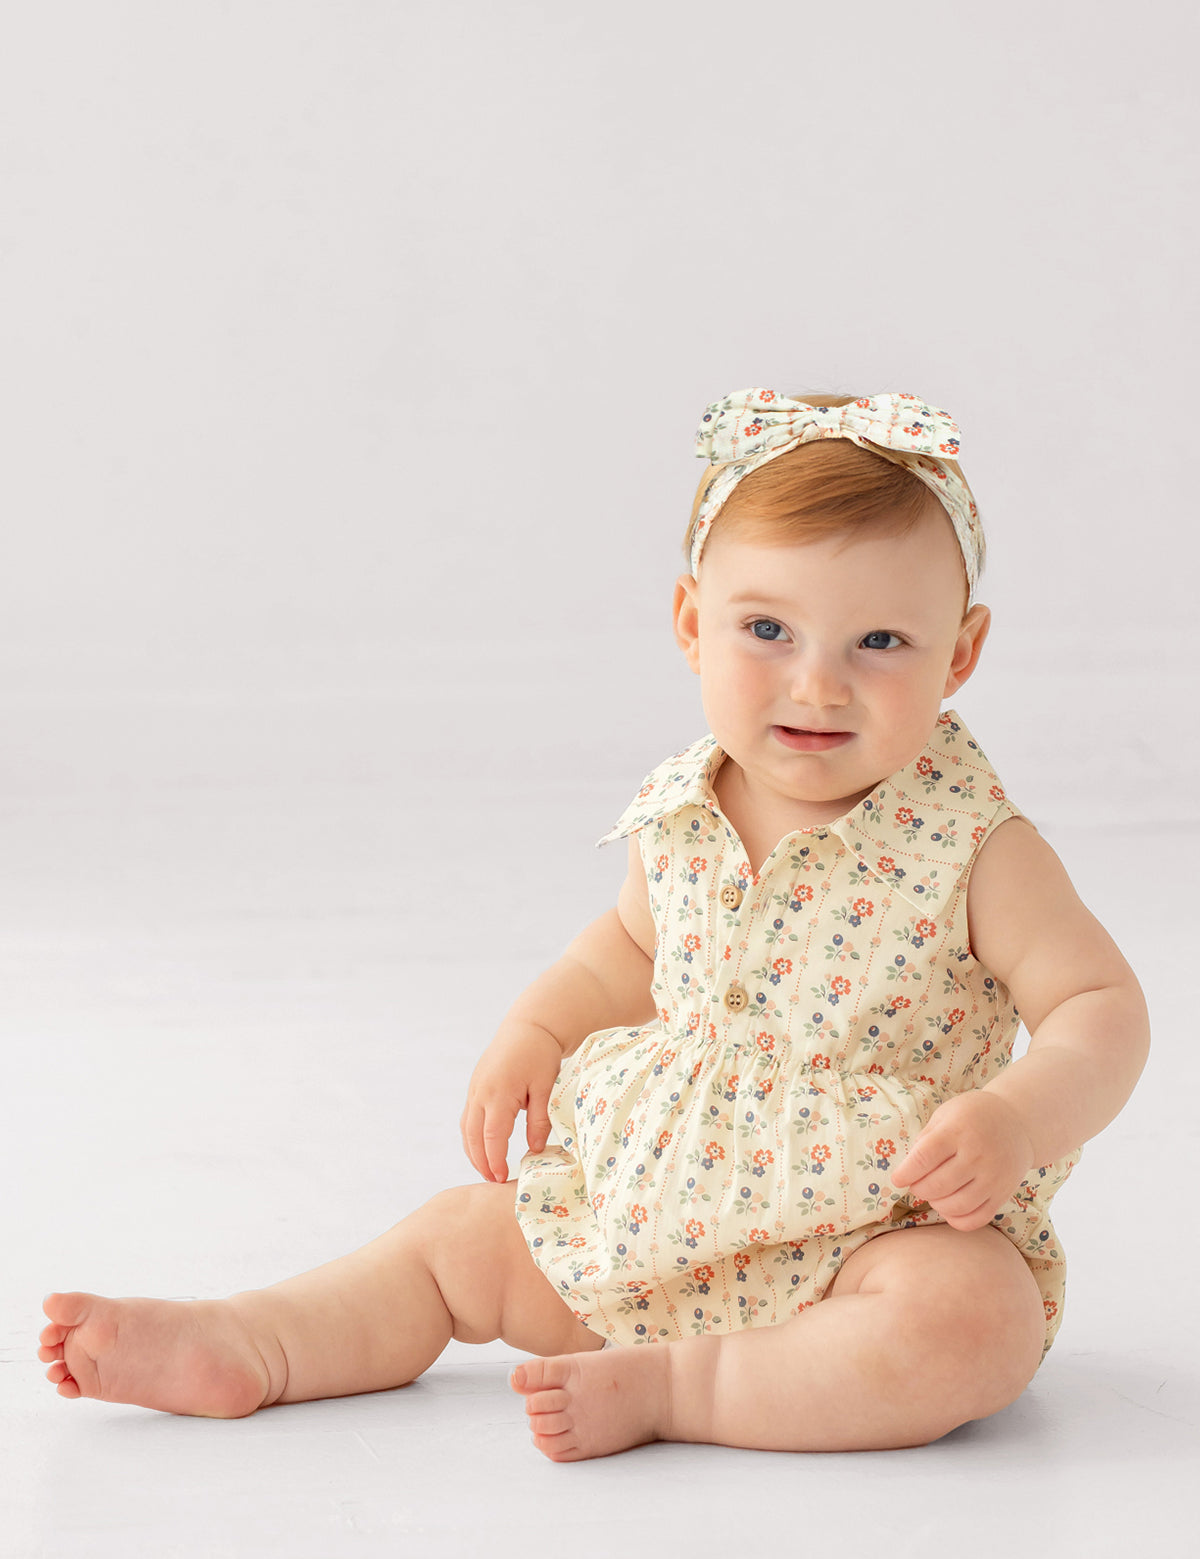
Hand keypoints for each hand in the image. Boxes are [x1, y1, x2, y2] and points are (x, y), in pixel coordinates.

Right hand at [460, 1022, 563, 1183]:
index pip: (492, 1137)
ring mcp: (474, 1089)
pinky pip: (467, 1117)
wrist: (528, 1026)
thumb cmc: (540, 1055)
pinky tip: (483, 1147)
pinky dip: (472, 1136)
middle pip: (472, 1137)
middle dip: (481, 1162)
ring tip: (487, 1170)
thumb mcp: (546, 1087)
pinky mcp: (475, 1086)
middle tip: (493, 1182)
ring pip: (465, 1128)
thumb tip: (535, 1149)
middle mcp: (480, 1093)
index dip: (495, 1161)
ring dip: (473, 1151)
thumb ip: (540, 1120)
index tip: (501, 1180)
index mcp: (499, 1094)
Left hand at [890, 1090, 1035, 1231]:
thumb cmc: (972, 1116)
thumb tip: (908, 1169)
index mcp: (957, 1131)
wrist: (1016, 1121)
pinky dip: (957, 1220)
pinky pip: (977, 1219)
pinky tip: (949, 1208)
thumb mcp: (945, 1114)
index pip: (924, 1158)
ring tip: (933, 1193)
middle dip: (919, 1189)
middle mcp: (977, 1155)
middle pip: (938, 1186)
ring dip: (936, 1204)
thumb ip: (926, 1139)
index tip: (897, 1179)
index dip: (906, 1173)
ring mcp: (993, 1177)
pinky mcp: (1003, 1193)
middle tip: (916, 1183)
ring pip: (956, 1206)